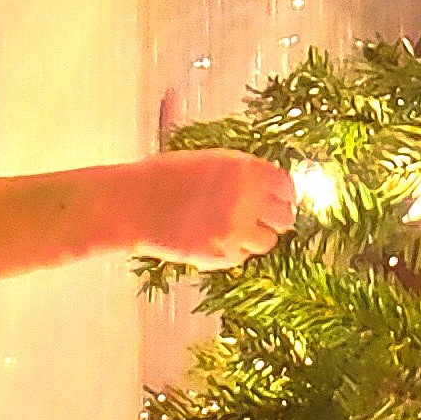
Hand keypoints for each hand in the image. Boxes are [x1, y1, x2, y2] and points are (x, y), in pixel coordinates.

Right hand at [128, 151, 297, 265]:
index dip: (284, 194)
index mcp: (245, 169)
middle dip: (276, 219)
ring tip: (235, 231)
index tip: (280, 200)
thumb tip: (265, 187)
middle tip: (263, 220)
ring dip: (256, 237)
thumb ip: (241, 175)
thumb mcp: (209, 162)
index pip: (286, 185)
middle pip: (285, 217)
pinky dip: (234, 251)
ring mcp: (236, 230)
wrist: (133, 204)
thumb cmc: (163, 178)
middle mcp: (247, 199)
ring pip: (267, 241)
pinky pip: (242, 256)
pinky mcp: (223, 255)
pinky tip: (215, 240)